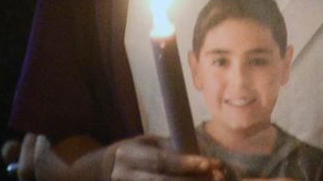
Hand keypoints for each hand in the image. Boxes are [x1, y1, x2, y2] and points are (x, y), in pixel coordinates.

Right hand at [108, 136, 223, 180]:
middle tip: (218, 177)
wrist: (104, 171)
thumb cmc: (134, 154)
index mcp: (128, 155)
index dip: (184, 163)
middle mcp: (125, 176)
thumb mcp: (147, 144)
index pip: (159, 161)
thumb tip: (207, 160)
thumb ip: (172, 149)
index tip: (208, 164)